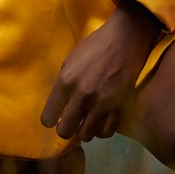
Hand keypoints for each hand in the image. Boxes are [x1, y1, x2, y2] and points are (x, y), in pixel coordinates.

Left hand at [40, 0, 160, 142]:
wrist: (126, 38)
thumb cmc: (96, 45)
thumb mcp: (70, 61)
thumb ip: (63, 85)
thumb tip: (60, 107)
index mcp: (66, 82)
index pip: (48, 118)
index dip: (51, 119)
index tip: (56, 117)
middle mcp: (82, 95)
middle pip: (65, 131)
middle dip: (66, 128)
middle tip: (72, 121)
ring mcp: (101, 103)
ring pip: (86, 135)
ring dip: (85, 130)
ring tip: (87, 120)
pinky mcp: (119, 106)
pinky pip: (106, 131)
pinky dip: (102, 129)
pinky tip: (101, 120)